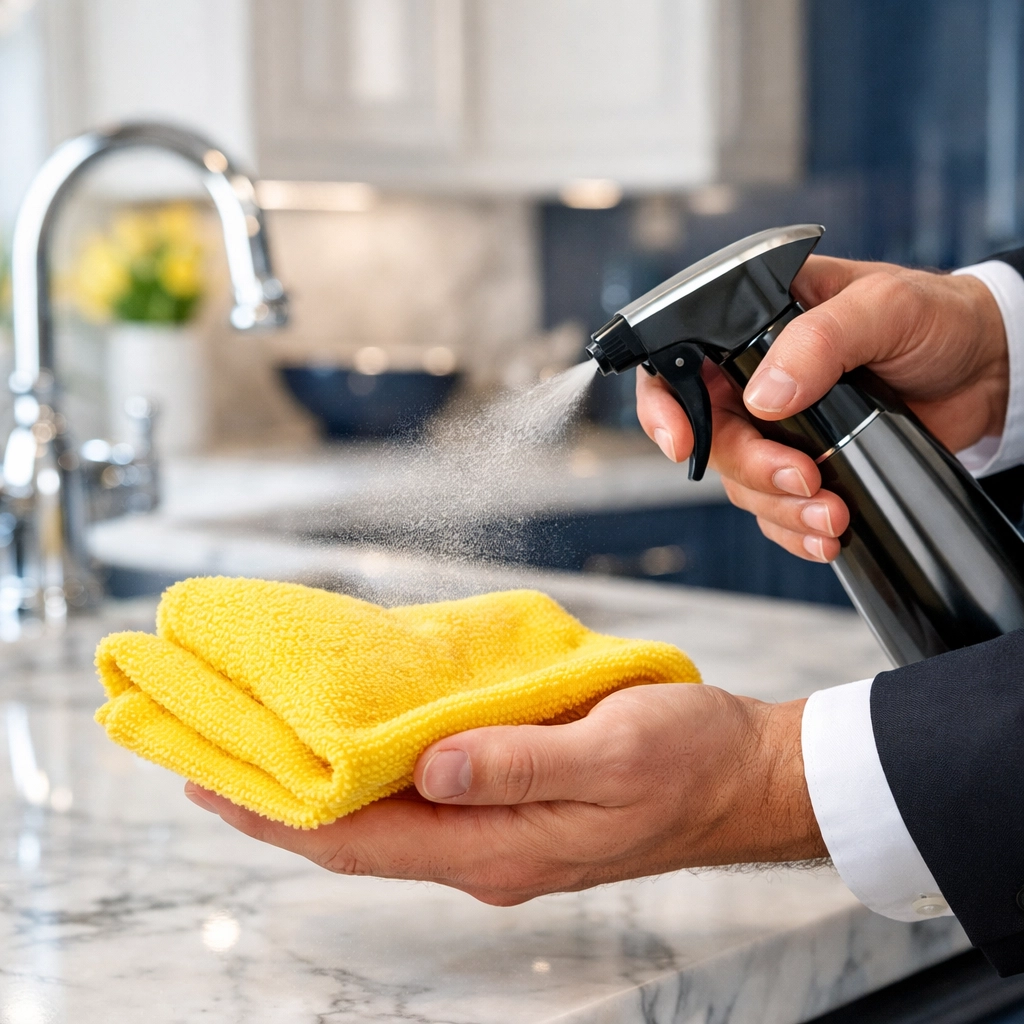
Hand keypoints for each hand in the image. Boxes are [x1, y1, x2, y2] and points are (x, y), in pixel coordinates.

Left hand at [185, 684, 824, 903]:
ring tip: (267, 751)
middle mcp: (488, 851)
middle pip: (360, 839)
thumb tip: (430, 768)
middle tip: (212, 760)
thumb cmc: (688, 759)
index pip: (363, 842)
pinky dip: (376, 775)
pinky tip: (360, 744)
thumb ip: (521, 764)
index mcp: (502, 848)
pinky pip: (425, 799)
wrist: (742, 776)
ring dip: (323, 792)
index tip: (210, 783)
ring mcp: (501, 833)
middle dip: (281, 807)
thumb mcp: (613, 753)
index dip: (281, 817)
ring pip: (387, 821)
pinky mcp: (516, 807)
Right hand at [636, 256, 1008, 561]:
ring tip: (832, 514)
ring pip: (742, 482)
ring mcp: (778, 426)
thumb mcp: (883, 308)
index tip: (682, 441)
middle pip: (711, 436)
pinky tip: (826, 533)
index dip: (664, 406)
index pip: (677, 362)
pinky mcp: (806, 464)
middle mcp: (753, 376)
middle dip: (752, 467)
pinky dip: (795, 529)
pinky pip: (775, 510)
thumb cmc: (936, 316)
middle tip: (802, 477)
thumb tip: (766, 395)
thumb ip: (820, 341)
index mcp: (752, 324)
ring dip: (780, 507)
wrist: (989, 369)